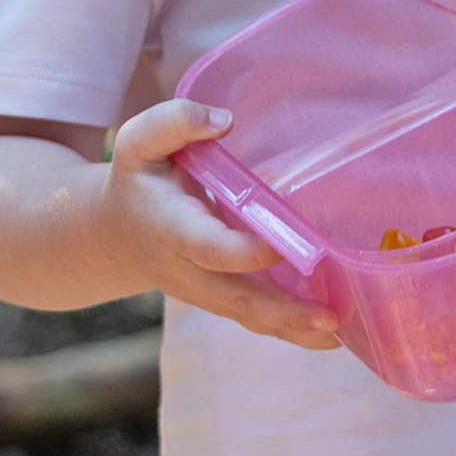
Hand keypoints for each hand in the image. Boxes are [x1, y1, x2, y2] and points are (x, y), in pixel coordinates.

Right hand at [101, 100, 342, 349]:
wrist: (115, 234)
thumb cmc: (138, 179)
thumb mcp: (140, 141)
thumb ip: (175, 122)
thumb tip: (223, 121)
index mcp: (170, 227)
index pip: (208, 247)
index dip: (244, 251)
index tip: (282, 244)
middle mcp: (188, 269)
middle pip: (236, 297)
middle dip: (283, 311)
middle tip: (330, 317)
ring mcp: (204, 291)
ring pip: (249, 316)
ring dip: (294, 329)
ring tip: (339, 333)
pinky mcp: (220, 299)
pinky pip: (254, 318)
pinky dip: (290, 330)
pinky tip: (330, 333)